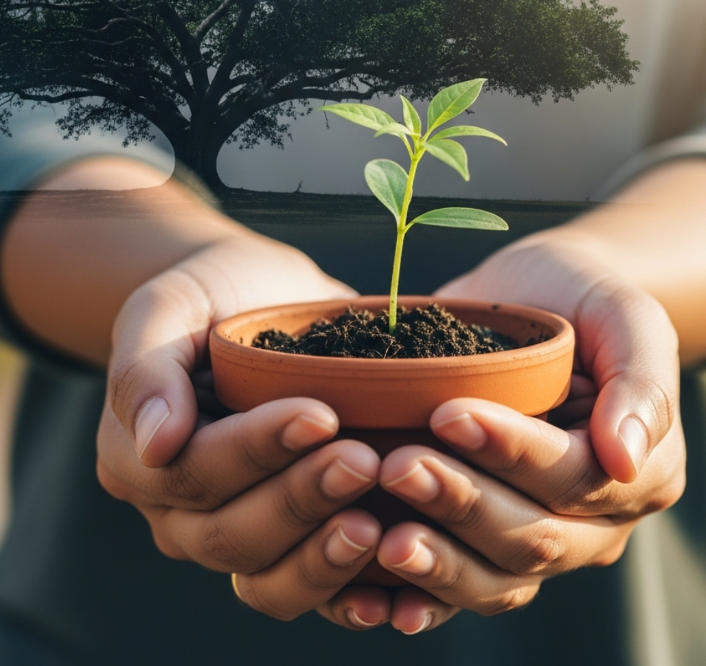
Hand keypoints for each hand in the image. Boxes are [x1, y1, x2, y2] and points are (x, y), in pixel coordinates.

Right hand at [96, 231, 388, 621]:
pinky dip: (343, 589)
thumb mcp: (169, 305)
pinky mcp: (286, 538)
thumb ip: (145, 368)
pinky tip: (386, 581)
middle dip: (300, 500)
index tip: (321, 415)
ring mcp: (233, 530)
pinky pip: (304, 584)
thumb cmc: (213, 296)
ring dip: (322, 556)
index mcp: (140, 458)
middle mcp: (181, 510)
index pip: (194, 471)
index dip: (256, 450)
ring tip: (376, 526)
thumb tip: (154, 445)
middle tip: (364, 462)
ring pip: (266, 576)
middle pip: (231, 532)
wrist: (260, 301)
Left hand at [349, 235, 685, 632]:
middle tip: (397, 467)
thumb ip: (640, 382)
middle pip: (532, 537)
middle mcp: (593, 520)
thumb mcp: (625, 314)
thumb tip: (624, 459)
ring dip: (438, 562)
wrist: (536, 298)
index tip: (449, 415)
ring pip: (496, 578)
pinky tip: (376, 601)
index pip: (573, 478)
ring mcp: (541, 537)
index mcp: (638, 472)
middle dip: (462, 504)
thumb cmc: (581, 299)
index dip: (511, 452)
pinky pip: (461, 589)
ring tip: (382, 537)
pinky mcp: (488, 540)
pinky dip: (420, 598)